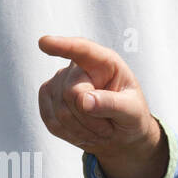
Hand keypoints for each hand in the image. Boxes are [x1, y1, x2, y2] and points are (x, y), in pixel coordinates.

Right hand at [38, 34, 155, 155]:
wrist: (120, 134)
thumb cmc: (130, 116)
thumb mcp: (133, 111)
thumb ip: (113, 104)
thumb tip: (84, 100)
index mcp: (104, 63)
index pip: (82, 50)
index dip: (62, 46)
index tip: (45, 43)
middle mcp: (77, 68)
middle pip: (71, 93)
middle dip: (91, 117)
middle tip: (109, 126)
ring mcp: (58, 82)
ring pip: (61, 112)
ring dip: (84, 129)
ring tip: (99, 129)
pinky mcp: (47, 99)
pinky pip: (53, 123)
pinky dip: (72, 135)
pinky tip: (85, 132)